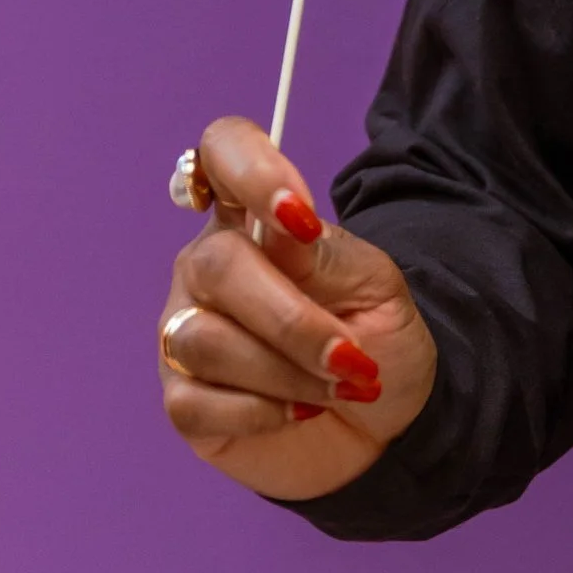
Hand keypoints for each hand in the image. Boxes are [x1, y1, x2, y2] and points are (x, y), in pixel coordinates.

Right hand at [156, 116, 436, 502]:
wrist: (389, 420)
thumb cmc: (377, 339)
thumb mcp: (376, 286)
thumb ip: (326, 254)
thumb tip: (284, 226)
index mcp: (256, 222)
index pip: (223, 152)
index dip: (250, 169)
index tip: (298, 215)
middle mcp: (207, 269)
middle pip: (215, 265)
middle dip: (293, 321)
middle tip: (352, 357)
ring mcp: (184, 333)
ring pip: (203, 341)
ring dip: (287, 372)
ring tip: (340, 386)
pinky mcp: (183, 401)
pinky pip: (197, 402)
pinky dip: (262, 412)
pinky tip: (300, 412)